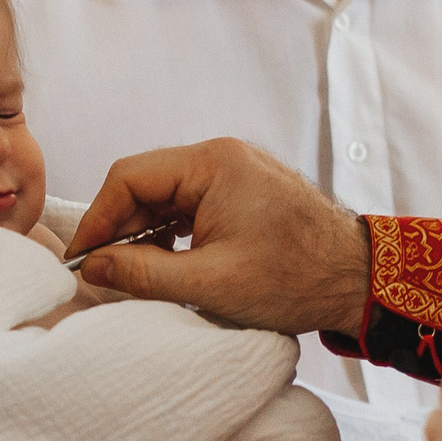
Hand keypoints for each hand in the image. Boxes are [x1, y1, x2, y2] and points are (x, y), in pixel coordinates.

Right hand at [66, 139, 369, 335]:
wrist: (359, 280)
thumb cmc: (295, 279)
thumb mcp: (209, 283)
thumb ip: (142, 274)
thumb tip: (93, 268)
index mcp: (213, 164)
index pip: (130, 176)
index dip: (99, 219)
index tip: (82, 259)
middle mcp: (223, 157)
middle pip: (146, 184)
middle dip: (120, 229)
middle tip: (102, 272)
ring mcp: (236, 173)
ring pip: (167, 197)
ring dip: (145, 234)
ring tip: (133, 275)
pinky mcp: (245, 193)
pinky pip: (191, 206)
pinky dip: (172, 234)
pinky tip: (166, 266)